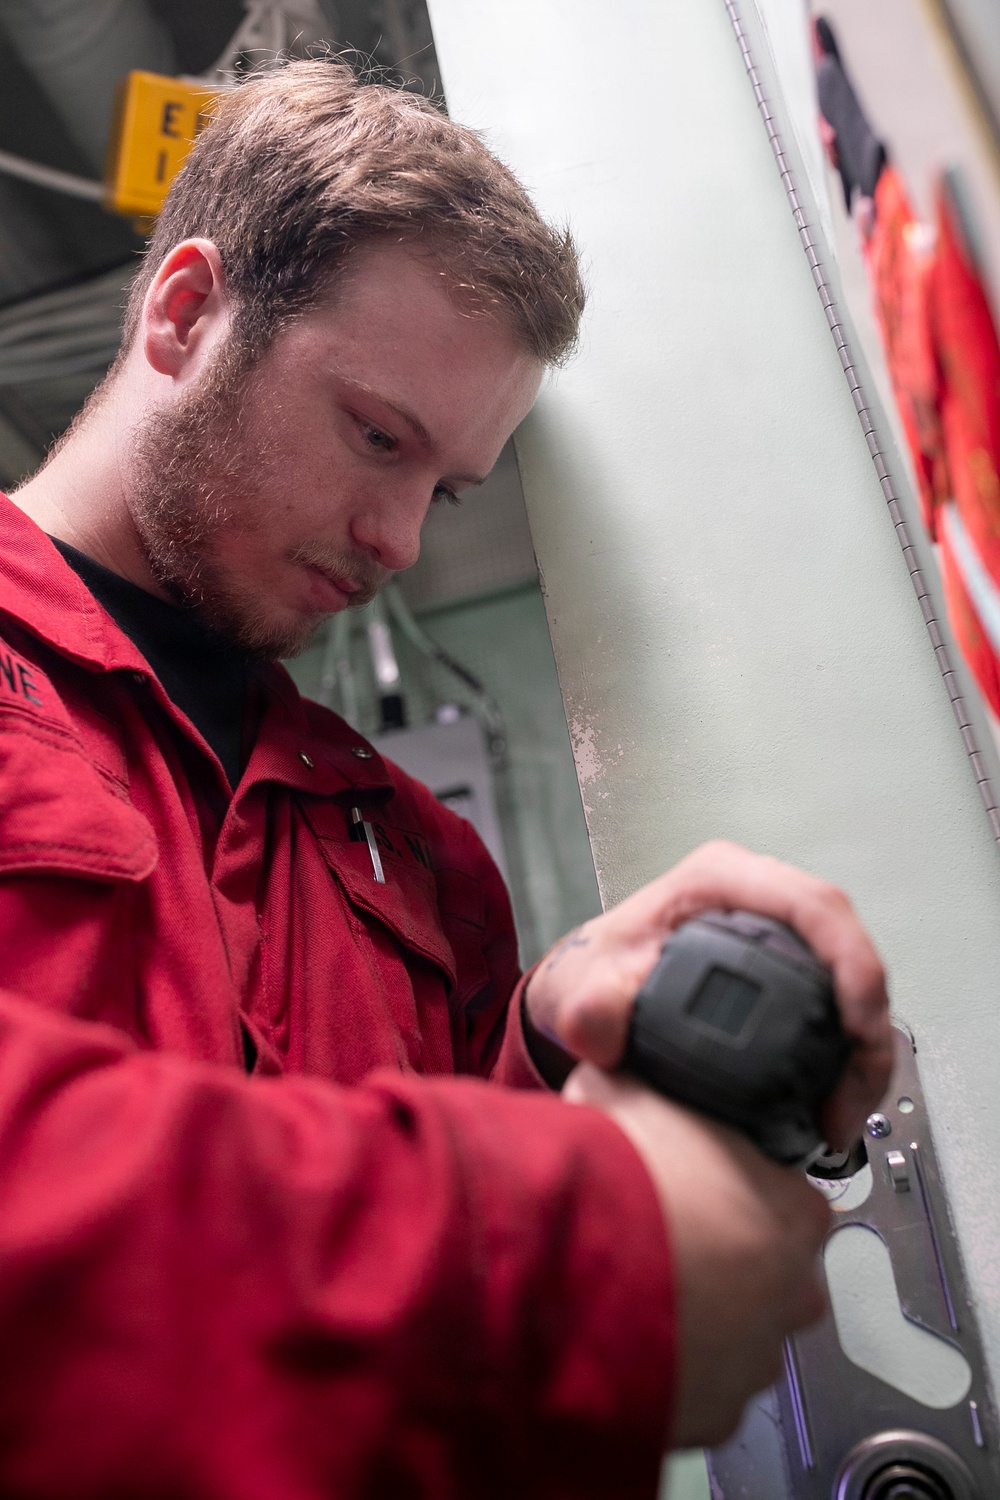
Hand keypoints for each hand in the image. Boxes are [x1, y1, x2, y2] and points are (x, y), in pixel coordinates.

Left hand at [525, 841, 891, 1149]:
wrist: (592, 990)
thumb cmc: (597, 971)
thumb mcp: (585, 987)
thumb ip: (589, 1008)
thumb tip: (602, 1027)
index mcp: (719, 880)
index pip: (810, 904)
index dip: (852, 961)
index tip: (858, 1023)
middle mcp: (755, 894)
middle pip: (847, 940)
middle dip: (868, 1019)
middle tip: (855, 1089)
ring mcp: (776, 927)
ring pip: (853, 972)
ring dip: (864, 1043)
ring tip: (847, 1105)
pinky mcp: (787, 962)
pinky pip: (840, 995)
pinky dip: (849, 1047)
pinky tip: (839, 1092)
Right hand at [564, 1064, 831, 1446]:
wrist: (574, 1275)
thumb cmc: (620, 1184)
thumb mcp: (627, 1084)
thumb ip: (647, 1076)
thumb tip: (627, 1050)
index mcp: (795, 1204)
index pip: (777, 1186)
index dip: (725, 1176)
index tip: (683, 1176)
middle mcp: (793, 1285)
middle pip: (764, 1260)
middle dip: (718, 1247)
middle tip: (659, 1227)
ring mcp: (758, 1354)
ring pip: (735, 1326)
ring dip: (696, 1306)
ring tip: (635, 1278)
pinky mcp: (717, 1410)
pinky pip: (697, 1380)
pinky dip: (668, 1361)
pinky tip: (625, 1324)